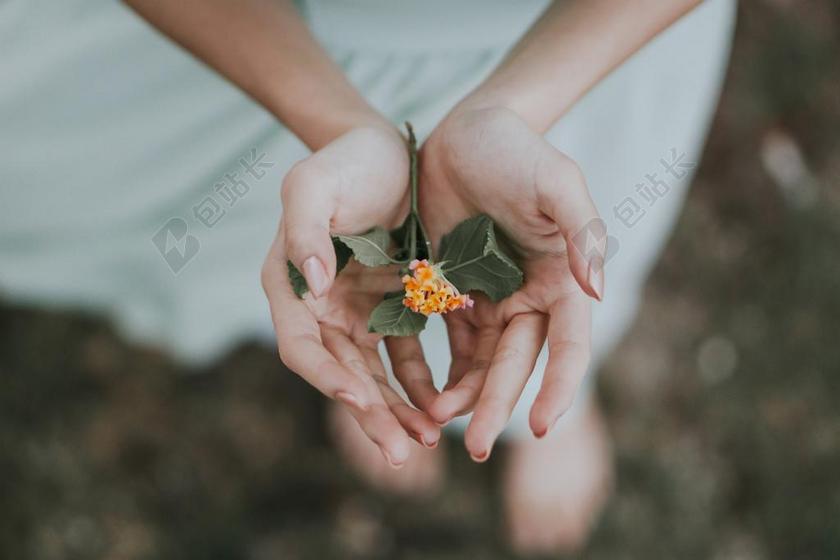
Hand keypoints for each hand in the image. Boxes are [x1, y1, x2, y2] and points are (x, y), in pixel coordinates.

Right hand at [261, 125, 440, 466]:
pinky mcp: (392, 308)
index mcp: (291, 286)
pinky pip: (406, 355)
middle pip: (342, 375)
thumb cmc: (345, 162)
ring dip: (399, 410)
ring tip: (428, 440)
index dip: (327, 378)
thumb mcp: (314, 184)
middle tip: (403, 452)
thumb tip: (311, 284)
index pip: (302, 347)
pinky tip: (444, 404)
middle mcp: (320, 309)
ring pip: (375, 376)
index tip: (362, 401)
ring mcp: (357, 312)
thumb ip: (303, 229)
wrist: (388, 150)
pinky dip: (422, 382)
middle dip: (371, 415)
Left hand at [418, 105, 605, 459]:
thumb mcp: (556, 182)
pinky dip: (438, 369)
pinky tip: (422, 395)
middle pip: (517, 364)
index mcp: (562, 280)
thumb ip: (583, 232)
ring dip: (464, 396)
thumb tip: (600, 292)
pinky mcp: (452, 291)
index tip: (541, 428)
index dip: (559, 387)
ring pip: (480, 362)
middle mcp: (530, 297)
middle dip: (497, 405)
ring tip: (438, 424)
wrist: (466, 130)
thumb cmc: (518, 151)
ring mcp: (490, 297)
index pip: (568, 346)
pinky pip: (448, 341)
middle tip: (476, 448)